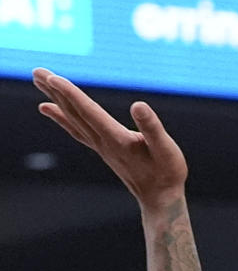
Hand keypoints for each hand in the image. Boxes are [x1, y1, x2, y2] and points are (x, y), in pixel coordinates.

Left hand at [33, 68, 186, 210]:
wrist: (161, 199)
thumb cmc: (168, 174)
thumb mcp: (166, 149)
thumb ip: (152, 128)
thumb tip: (138, 105)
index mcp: (117, 139)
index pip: (90, 112)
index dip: (71, 94)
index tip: (53, 78)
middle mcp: (104, 143)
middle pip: (74, 113)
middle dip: (55, 91)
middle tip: (36, 71)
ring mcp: (101, 146)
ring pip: (72, 119)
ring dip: (54, 99)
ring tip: (37, 81)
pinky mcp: (103, 149)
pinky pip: (76, 129)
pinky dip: (60, 117)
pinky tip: (47, 108)